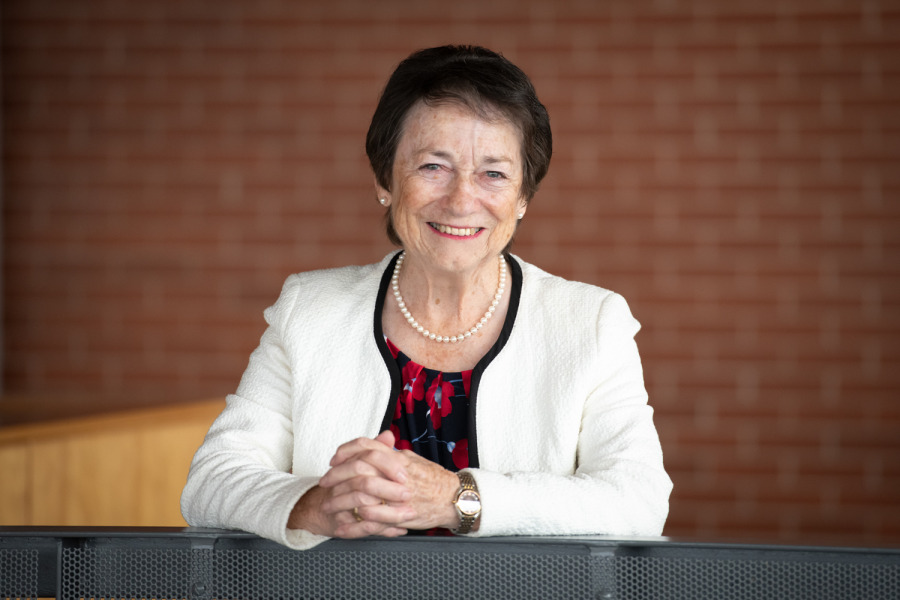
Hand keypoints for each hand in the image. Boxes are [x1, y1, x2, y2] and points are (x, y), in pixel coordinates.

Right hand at [288, 431, 412, 537]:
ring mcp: (339, 503)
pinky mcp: (340, 523)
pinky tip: (399, 530)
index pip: (366, 456)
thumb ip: (377, 449)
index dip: (387, 464)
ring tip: (408, 515)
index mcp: (351, 465)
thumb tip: (388, 435)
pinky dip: (382, 530)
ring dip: (389, 513)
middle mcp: (343, 483)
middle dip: (388, 490)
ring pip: (364, 506)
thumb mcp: (364, 465)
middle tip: (407, 494)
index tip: (404, 472)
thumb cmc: (348, 485)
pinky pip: (362, 529)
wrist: (323, 508)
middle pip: (365, 482)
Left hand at [313, 431, 460, 535]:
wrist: (455, 498)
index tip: (334, 459)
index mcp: (398, 457)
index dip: (346, 451)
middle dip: (336, 475)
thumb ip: (391, 452)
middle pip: (359, 467)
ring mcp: (400, 493)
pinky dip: (358, 518)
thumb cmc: (434, 479)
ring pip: (364, 491)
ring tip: (329, 505)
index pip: (366, 446)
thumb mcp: (412, 459)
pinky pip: (376, 515)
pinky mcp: (403, 513)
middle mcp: (398, 472)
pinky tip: (347, 521)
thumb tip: (375, 443)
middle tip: (324, 482)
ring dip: (342, 499)